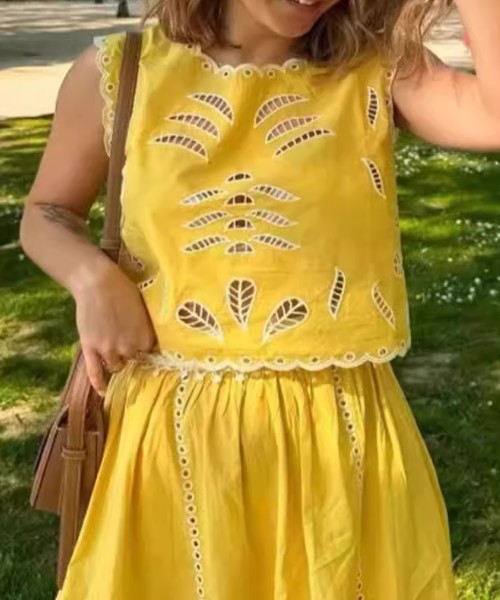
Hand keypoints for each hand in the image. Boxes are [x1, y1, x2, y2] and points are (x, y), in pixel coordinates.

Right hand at [74, 262, 156, 394]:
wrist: (98, 281)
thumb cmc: (124, 289)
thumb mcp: (143, 308)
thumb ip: (146, 327)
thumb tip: (152, 339)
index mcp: (146, 337)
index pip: (149, 352)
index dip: (144, 348)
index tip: (142, 345)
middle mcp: (129, 347)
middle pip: (133, 360)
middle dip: (131, 354)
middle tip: (126, 346)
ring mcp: (109, 349)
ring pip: (116, 366)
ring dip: (116, 362)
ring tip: (114, 354)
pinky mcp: (91, 348)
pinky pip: (95, 372)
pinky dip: (99, 383)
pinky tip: (103, 391)